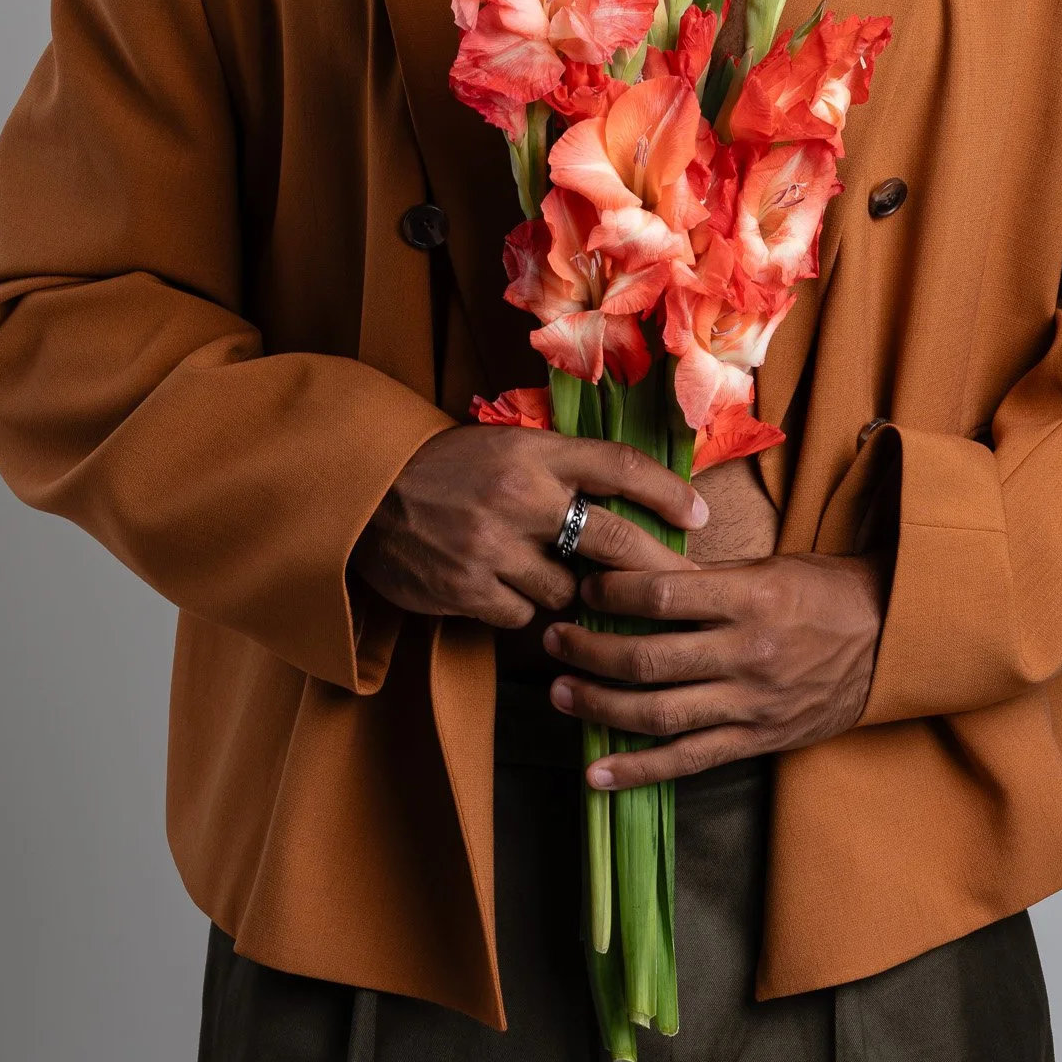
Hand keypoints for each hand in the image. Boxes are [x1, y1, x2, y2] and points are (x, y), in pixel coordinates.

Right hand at [349, 425, 709, 629]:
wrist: (362, 491)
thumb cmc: (446, 468)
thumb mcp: (504, 446)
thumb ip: (561, 468)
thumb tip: (631, 501)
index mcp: (533, 451)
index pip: (619, 465)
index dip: (667, 491)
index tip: (699, 514)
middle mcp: (519, 496)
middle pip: (613, 539)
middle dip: (655, 566)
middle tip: (682, 581)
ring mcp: (492, 546)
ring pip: (569, 588)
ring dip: (569, 588)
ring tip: (544, 571)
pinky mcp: (466, 588)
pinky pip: (525, 614)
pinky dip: (523, 607)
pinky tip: (502, 587)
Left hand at [541, 549, 888, 787]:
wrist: (890, 641)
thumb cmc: (823, 592)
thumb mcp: (770, 567)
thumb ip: (707, 577)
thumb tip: (636, 572)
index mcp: (751, 598)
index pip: (664, 593)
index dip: (613, 591)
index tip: (585, 587)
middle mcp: (749, 653)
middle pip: (650, 657)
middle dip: (591, 649)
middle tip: (554, 638)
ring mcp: (752, 704)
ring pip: (659, 713)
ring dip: (600, 706)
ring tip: (560, 693)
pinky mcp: (756, 740)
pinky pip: (688, 761)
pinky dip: (638, 771)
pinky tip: (596, 774)